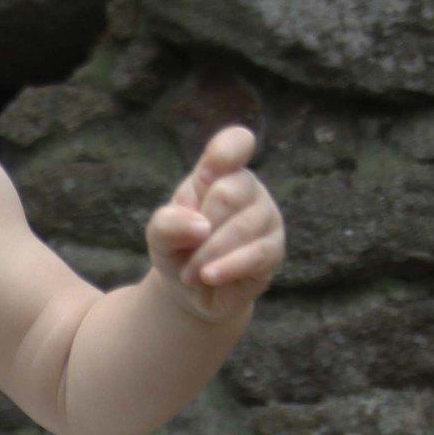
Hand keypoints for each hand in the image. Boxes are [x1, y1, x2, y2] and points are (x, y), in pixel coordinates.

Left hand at [145, 124, 283, 323]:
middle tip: (187, 250)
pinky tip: (209, 277)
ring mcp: (266, 218)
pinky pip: (256, 254)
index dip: (224, 153)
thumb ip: (167, 223)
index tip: (206, 177)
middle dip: (199, 228)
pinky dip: (227, 267)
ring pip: (242, 228)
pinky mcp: (274, 250)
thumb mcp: (159, 235)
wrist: (192, 291)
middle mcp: (248, 189)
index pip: (236, 143)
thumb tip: (201, 226)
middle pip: (228, 193)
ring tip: (191, 273)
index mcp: (221, 173)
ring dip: (207, 255)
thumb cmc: (179, 249)